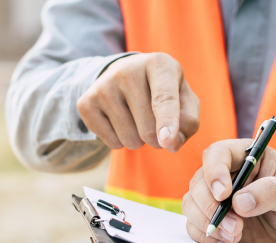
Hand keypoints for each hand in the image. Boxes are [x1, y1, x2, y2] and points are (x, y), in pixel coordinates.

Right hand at [77, 53, 199, 151]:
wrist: (128, 74)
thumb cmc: (165, 92)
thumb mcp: (185, 100)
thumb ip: (189, 122)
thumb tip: (171, 144)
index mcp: (159, 64)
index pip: (164, 99)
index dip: (167, 122)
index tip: (167, 142)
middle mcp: (127, 71)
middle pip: (148, 128)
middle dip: (158, 138)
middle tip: (156, 121)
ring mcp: (103, 85)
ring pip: (130, 138)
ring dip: (140, 140)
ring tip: (138, 118)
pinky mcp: (86, 102)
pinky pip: (111, 142)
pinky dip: (121, 140)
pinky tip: (121, 120)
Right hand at [182, 139, 275, 242]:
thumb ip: (273, 193)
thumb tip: (240, 202)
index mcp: (250, 157)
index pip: (219, 154)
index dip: (215, 172)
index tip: (224, 195)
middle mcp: (230, 175)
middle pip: (199, 182)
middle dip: (211, 207)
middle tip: (235, 227)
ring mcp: (222, 200)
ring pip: (192, 204)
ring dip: (207, 223)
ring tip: (235, 237)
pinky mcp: (219, 221)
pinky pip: (196, 227)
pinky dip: (206, 238)